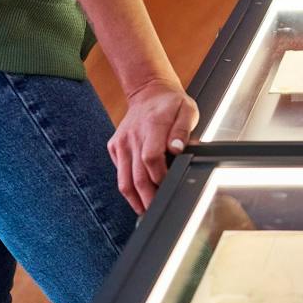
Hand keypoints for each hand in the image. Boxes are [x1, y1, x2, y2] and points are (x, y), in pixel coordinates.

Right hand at [108, 78, 198, 213]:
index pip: (151, 158)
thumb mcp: (187, 109)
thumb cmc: (171, 103)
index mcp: (152, 125)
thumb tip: (177, 149)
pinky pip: (119, 172)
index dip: (160, 177)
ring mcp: (121, 143)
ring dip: (134, 199)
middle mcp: (133, 136)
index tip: (168, 185)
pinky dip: (127, 186)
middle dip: (147, 198)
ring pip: (124, 180)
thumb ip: (183, 130)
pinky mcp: (114, 147)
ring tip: (144, 211)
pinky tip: (138, 195)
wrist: (149, 91)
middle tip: (156, 210)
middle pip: (137, 176)